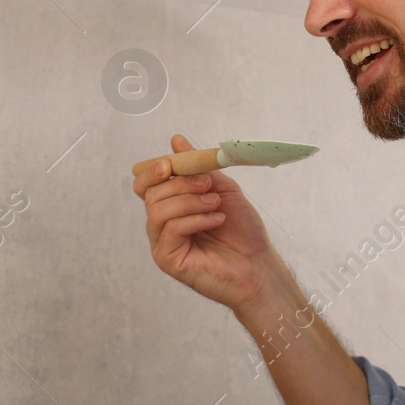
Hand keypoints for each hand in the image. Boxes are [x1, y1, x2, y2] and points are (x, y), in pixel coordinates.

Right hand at [131, 133, 276, 310]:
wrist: (259, 264)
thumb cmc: (242, 231)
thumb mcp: (222, 189)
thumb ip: (199, 167)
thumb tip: (176, 140)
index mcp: (171, 206)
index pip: (146, 184)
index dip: (153, 170)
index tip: (171, 164)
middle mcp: (162, 224)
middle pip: (150, 194)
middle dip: (180, 184)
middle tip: (209, 186)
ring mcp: (162, 243)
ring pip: (157, 211)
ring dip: (189, 201)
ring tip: (216, 204)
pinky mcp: (167, 260)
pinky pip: (169, 230)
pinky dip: (194, 219)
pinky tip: (216, 220)